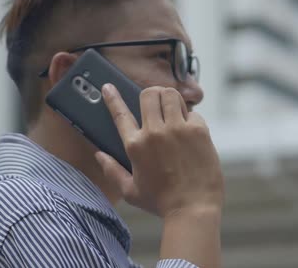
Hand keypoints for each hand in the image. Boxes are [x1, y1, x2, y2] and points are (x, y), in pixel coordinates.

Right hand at [96, 84, 223, 218]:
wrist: (193, 209)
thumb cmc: (161, 203)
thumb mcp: (130, 191)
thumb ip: (112, 171)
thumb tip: (99, 155)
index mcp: (135, 146)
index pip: (120, 113)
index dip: (112, 97)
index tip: (108, 87)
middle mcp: (154, 132)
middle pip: (149, 93)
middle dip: (151, 94)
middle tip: (155, 103)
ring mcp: (178, 129)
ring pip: (170, 94)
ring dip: (170, 99)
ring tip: (172, 110)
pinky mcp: (198, 131)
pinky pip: (192, 112)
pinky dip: (191, 118)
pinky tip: (190, 131)